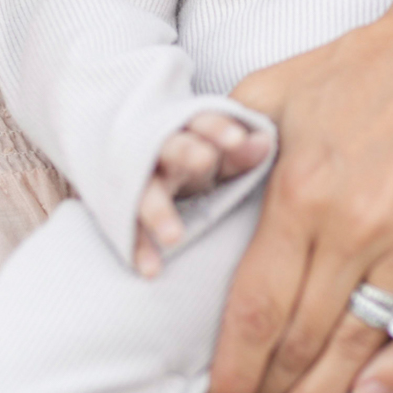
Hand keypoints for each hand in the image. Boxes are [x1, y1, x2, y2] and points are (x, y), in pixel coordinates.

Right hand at [135, 112, 271, 277]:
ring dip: (159, 211)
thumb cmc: (193, 157)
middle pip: (173, 147)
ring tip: (174, 237)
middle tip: (204, 160)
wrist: (136, 162)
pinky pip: (130, 230)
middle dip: (187, 152)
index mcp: (188, 132)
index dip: (218, 129)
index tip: (236, 138)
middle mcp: (162, 153)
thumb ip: (239, 152)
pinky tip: (152, 270)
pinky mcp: (125, 212)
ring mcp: (142, 182)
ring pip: (148, 191)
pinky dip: (140, 248)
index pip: (203, 123)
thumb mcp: (215, 151)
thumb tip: (266, 142)